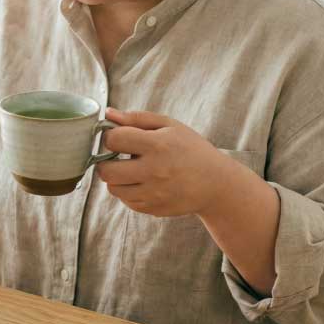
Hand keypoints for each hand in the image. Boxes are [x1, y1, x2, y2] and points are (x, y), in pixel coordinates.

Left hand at [95, 107, 241, 216]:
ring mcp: (153, 193)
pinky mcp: (154, 209)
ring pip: (113, 189)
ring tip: (132, 170)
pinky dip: (129, 192)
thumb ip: (137, 118)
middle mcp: (154, 171)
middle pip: (106, 171)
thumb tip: (108, 114)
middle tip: (117, 158)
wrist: (216, 183)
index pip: (113, 140)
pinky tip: (143, 183)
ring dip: (117, 178)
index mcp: (157, 145)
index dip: (111, 137)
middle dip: (106, 162)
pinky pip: (126, 202)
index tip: (119, 138)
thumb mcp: (170, 126)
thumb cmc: (191, 149)